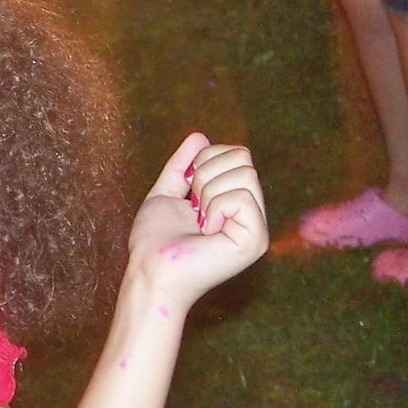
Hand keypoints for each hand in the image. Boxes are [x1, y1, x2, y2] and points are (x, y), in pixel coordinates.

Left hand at [129, 133, 267, 307]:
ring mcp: (257, 227)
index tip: (188, 191)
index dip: (205, 160)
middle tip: (193, 207)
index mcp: (234, 203)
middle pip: (243, 157)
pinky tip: (207, 230)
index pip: (237, 153)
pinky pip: (243, 196)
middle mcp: (251, 213)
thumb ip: (181, 166)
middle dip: (205, 174)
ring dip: (208, 192)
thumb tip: (199, 136)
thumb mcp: (166, 194)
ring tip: (199, 220)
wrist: (149, 271)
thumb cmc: (154, 242)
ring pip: (245, 173)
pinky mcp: (257, 239)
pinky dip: (216, 207)